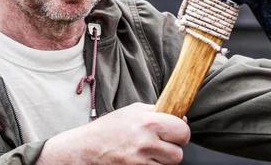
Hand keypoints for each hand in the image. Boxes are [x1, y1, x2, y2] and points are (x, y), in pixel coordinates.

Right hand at [37, 103, 190, 163]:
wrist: (87, 149)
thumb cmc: (110, 128)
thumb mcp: (133, 111)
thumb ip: (157, 112)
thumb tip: (181, 118)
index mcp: (148, 123)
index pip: (182, 131)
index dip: (181, 133)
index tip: (175, 132)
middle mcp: (146, 143)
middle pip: (179, 154)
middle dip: (173, 149)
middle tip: (162, 144)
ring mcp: (141, 162)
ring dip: (162, 160)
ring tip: (148, 152)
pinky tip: (142, 160)